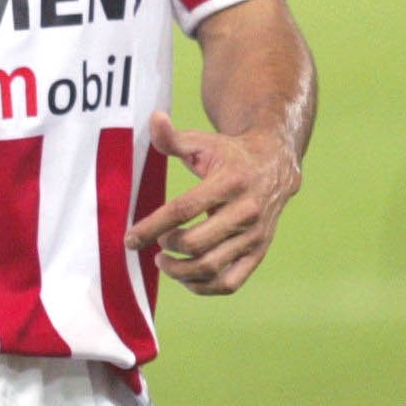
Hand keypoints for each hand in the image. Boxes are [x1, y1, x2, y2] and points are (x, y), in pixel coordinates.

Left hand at [124, 111, 300, 294]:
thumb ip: (174, 137)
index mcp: (230, 182)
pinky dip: (202, 287)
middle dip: (167, 247)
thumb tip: (154, 119)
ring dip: (179, 271)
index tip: (130, 239)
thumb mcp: (203, 141)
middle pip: (196, 243)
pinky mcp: (258, 252)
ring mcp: (254, 236)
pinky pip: (229, 283)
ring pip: (211, 267)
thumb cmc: (230, 153)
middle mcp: (246, 211)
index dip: (152, 226)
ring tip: (163, 262)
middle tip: (155, 244)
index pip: (183, 209)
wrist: (276, 164)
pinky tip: (185, 277)